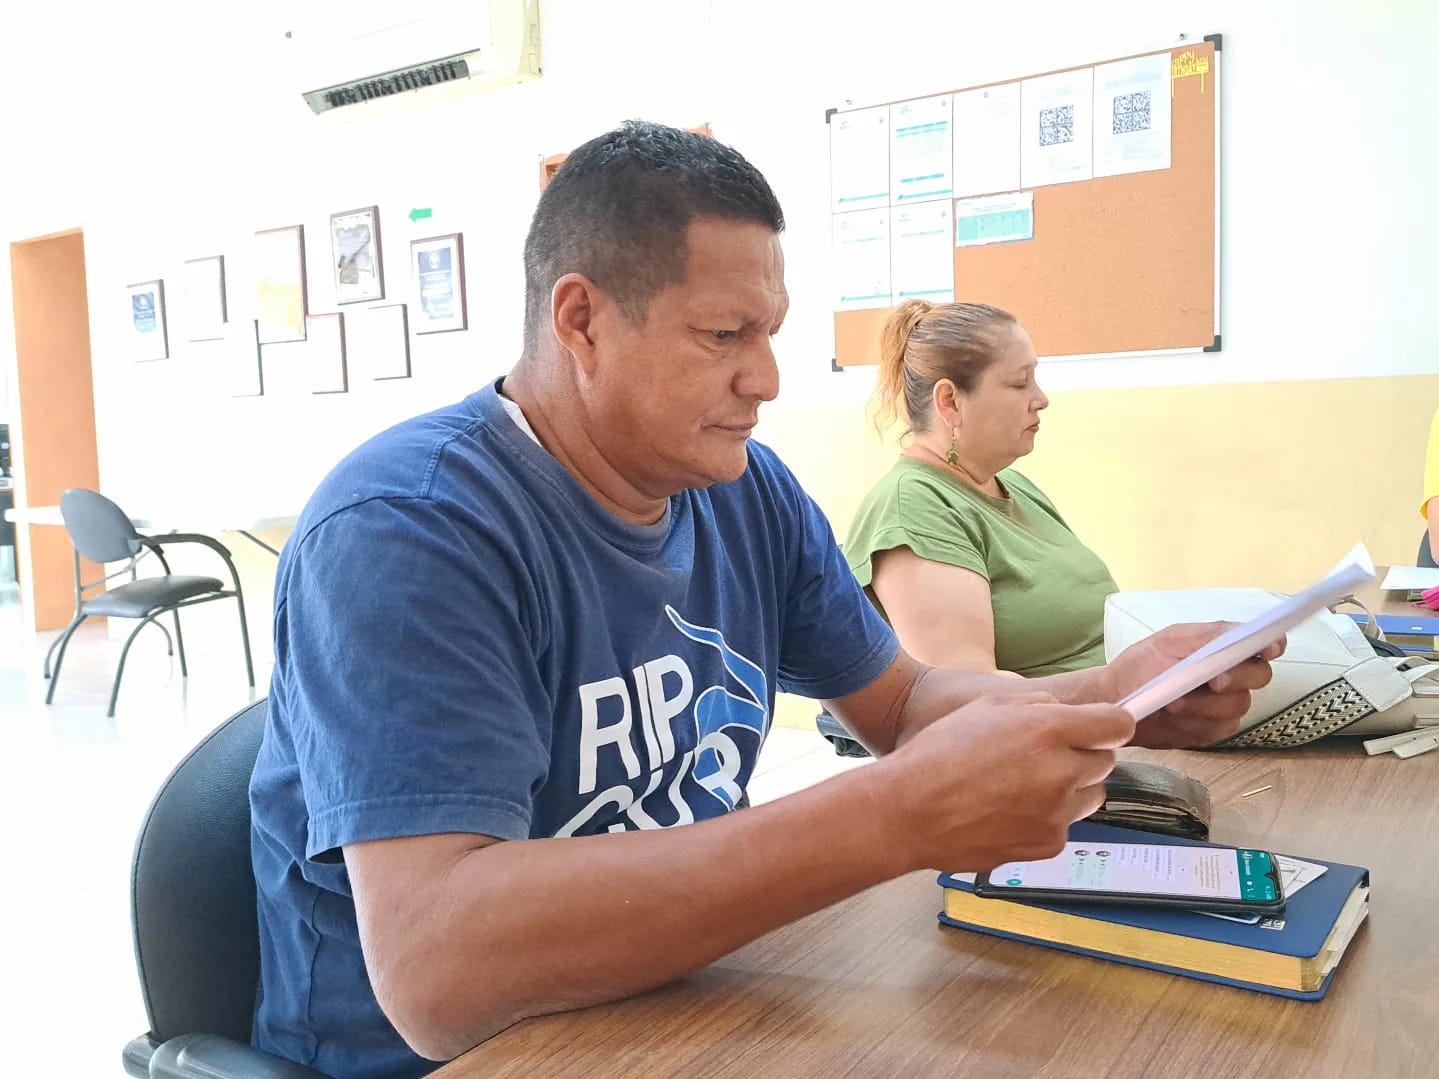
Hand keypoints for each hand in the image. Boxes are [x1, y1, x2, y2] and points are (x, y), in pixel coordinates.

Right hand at [876, 691, 1135, 871]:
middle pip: (1105, 761)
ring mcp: (1057, 814)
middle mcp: (1061, 772)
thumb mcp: (987, 706)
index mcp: (1049, 730)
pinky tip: (1008, 811)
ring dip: (1069, 788)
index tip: (1098, 727)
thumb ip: (1038, 705)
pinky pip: (1064, 826)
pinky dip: (1046, 818)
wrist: (909, 811)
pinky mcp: (1047, 845)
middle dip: (1082, 755)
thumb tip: (1067, 712)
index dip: (1108, 724)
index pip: (1119, 725)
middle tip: (1044, 756)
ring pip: (1090, 796)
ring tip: (1023, 786)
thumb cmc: (939, 754)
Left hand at [1106, 623, 1281, 748]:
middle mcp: (1233, 676)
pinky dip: (1195, 721)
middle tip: (1214, 680)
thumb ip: (1205, 637)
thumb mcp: (1168, 642)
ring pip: (1238, 705)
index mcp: (1224, 647)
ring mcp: (1226, 705)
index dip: (1272, 645)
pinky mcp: (1213, 729)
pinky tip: (1174, 716)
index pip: (1264, 644)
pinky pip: (1220, 728)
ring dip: (1206, 704)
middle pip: (1259, 676)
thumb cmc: (1141, 666)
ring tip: (1173, 701)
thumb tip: (1239, 633)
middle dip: (1237, 677)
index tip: (1266, 649)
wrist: (1116, 702)